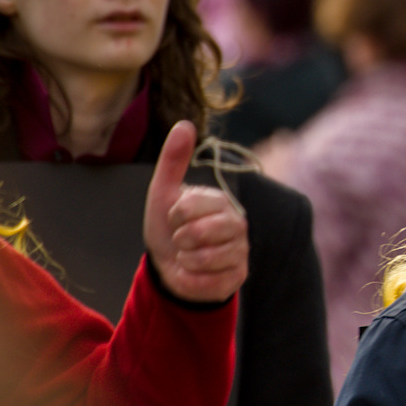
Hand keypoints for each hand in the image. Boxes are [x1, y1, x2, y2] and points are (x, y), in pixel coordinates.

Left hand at [143, 120, 248, 303]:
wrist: (172, 267)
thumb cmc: (169, 227)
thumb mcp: (164, 192)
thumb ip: (173, 159)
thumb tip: (185, 123)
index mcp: (221, 201)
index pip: (188, 207)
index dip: (173, 216)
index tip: (176, 219)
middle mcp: (237, 224)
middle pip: (198, 233)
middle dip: (178, 239)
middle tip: (181, 240)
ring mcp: (240, 251)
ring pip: (204, 259)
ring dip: (184, 261)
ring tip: (188, 256)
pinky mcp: (238, 277)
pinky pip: (207, 282)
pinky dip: (190, 280)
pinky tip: (194, 273)